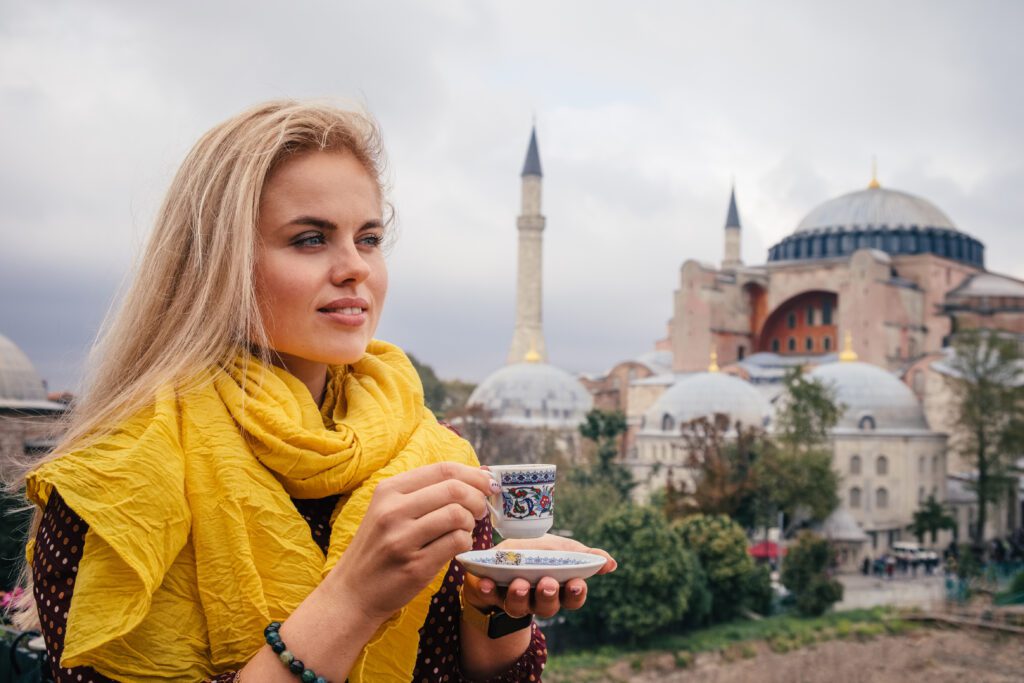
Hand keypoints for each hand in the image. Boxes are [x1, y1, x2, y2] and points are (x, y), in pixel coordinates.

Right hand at [329, 462, 497, 622]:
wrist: (353, 592)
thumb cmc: (378, 548)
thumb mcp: (388, 511)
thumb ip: (424, 492)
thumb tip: (476, 475)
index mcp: (388, 490)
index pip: (442, 469)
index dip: (473, 474)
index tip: (488, 484)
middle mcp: (392, 511)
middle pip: (454, 489)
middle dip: (477, 498)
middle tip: (480, 510)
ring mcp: (402, 539)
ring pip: (458, 515)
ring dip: (471, 522)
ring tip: (465, 529)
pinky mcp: (415, 566)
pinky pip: (456, 542)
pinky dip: (466, 542)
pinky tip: (458, 545)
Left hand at [462, 535, 616, 618]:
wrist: (502, 557)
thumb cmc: (537, 553)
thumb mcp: (561, 549)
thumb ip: (585, 556)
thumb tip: (611, 563)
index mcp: (559, 588)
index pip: (573, 599)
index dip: (575, 594)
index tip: (576, 583)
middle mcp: (537, 599)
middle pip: (548, 607)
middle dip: (548, 596)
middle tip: (547, 583)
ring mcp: (514, 599)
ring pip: (519, 607)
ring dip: (520, 596)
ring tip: (519, 583)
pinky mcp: (490, 595)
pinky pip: (488, 598)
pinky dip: (488, 591)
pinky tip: (486, 582)